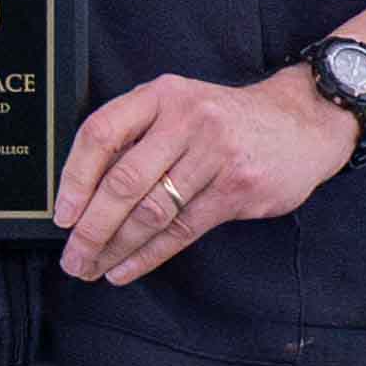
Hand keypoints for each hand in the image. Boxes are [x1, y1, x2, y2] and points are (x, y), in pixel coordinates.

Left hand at [53, 68, 357, 284]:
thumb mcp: (178, 108)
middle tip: (72, 257)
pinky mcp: (238, 187)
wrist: (303, 122)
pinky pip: (182, 229)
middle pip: (124, 181)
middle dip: (92, 227)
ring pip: (152, 211)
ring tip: (92, 267)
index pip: (101, 134)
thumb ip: (136, 137)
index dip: (75, 178)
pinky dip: (148, 255)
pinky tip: (125, 268)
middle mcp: (187, 120)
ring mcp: (216, 153)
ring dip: (116, 247)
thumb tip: (82, 195)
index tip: (62, 215)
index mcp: (161, 96)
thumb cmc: (225, 121)